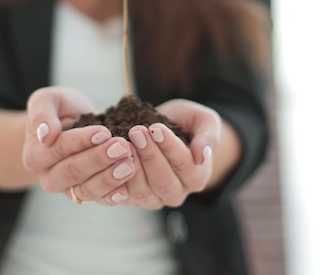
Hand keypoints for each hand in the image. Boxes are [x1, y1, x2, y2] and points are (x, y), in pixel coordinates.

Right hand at [23, 86, 135, 203]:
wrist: (70, 122)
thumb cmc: (58, 109)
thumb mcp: (47, 100)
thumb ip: (41, 114)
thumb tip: (46, 135)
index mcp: (35, 155)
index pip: (59, 148)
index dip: (82, 141)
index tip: (104, 132)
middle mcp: (49, 177)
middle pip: (74, 171)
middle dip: (99, 159)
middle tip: (122, 147)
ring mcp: (68, 189)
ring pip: (87, 189)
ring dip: (109, 178)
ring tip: (128, 164)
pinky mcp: (86, 193)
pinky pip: (98, 199)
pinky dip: (112, 196)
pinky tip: (125, 190)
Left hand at [96, 99, 220, 208]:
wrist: (160, 128)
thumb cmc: (184, 123)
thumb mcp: (203, 120)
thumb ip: (208, 136)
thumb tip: (202, 155)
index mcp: (197, 176)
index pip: (185, 165)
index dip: (170, 147)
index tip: (156, 128)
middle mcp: (176, 193)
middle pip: (163, 181)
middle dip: (149, 155)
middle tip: (136, 131)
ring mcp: (153, 199)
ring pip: (143, 191)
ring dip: (132, 165)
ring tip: (124, 142)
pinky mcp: (131, 198)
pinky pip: (122, 195)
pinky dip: (115, 179)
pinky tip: (110, 159)